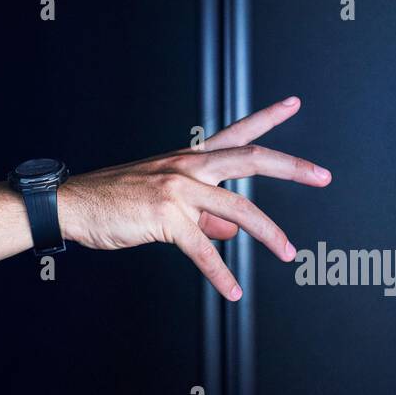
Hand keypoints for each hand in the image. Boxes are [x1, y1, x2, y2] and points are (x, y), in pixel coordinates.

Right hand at [58, 96, 330, 299]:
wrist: (72, 205)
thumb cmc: (117, 202)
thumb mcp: (167, 201)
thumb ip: (205, 216)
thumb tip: (234, 233)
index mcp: (190, 159)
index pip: (237, 132)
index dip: (268, 118)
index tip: (294, 104)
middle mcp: (188, 166)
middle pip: (251, 159)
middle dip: (292, 168)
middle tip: (323, 175)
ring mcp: (178, 189)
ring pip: (238, 209)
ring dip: (268, 234)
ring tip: (288, 252)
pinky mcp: (165, 218)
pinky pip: (203, 249)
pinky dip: (221, 273)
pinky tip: (232, 289)